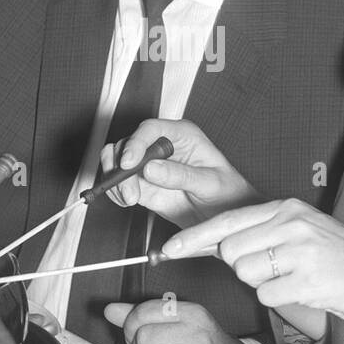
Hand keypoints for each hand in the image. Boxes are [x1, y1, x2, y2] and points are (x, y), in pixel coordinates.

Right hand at [99, 117, 258, 227]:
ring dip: (116, 180)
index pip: (150, 129)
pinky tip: (126, 201)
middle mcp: (162, 145)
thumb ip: (181, 175)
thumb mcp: (210, 183)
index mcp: (182, 135)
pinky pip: (119, 182)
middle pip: (127, 144)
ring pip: (118, 161)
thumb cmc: (227, 192)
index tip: (128, 163)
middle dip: (120, 166)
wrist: (226, 214)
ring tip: (129, 199)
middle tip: (129, 190)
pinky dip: (115, 191)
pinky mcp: (143, 184)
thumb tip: (151, 169)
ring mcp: (150, 165)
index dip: (135, 143)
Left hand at [163, 199, 343, 331]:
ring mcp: (302, 251)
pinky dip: (279, 300)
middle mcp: (292, 223)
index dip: (194, 237)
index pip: (227, 221)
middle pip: (231, 251)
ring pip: (246, 273)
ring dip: (262, 284)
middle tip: (272, 270)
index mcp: (287, 208)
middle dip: (241, 267)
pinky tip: (302, 292)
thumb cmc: (338, 260)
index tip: (169, 249)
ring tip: (292, 279)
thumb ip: (260, 233)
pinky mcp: (309, 280)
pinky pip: (268, 296)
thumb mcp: (300, 232)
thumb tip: (211, 244)